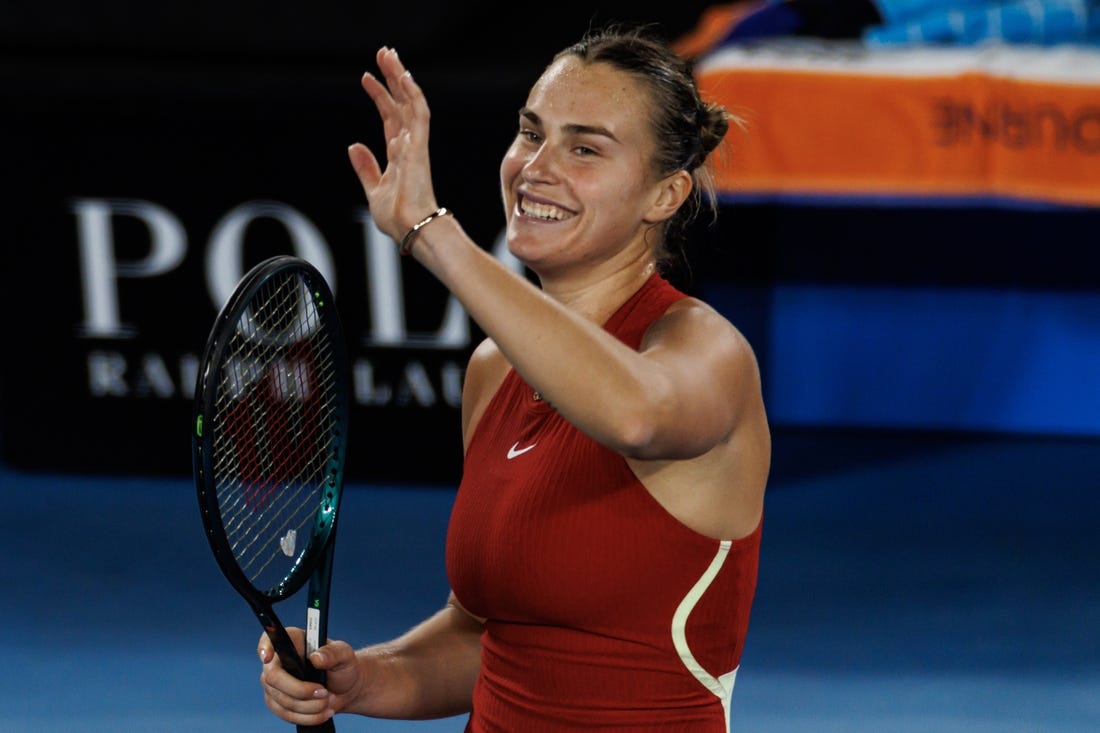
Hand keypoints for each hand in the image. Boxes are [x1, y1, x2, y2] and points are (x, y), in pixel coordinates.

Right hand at [258, 628, 362, 726]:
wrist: (345, 689)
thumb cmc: (342, 666)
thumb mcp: (344, 655)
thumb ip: (333, 653)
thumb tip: (316, 658)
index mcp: (293, 641)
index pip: (270, 639)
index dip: (264, 647)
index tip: (268, 657)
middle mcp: (278, 661)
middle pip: (273, 678)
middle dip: (301, 690)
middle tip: (324, 692)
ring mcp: (274, 684)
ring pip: (281, 700)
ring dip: (309, 706)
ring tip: (330, 701)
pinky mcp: (277, 703)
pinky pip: (286, 714)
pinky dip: (307, 717)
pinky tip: (323, 713)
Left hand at [348, 47, 439, 243]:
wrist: (411, 230)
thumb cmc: (398, 218)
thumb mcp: (374, 190)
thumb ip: (366, 168)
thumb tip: (354, 146)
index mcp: (399, 156)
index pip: (391, 118)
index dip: (380, 97)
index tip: (367, 79)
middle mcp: (409, 146)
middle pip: (401, 104)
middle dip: (392, 79)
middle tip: (384, 54)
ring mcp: (416, 146)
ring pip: (410, 103)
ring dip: (400, 79)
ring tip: (389, 55)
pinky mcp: (419, 148)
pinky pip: (419, 115)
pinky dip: (412, 95)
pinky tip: (404, 77)